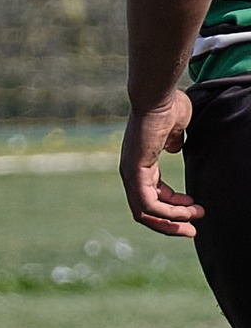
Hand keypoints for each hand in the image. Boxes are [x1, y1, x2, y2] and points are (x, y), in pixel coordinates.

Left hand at [120, 92, 198, 237]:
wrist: (158, 95)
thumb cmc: (167, 107)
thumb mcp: (173, 130)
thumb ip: (172, 140)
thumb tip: (174, 146)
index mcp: (140, 165)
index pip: (151, 197)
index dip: (173, 207)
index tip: (195, 207)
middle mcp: (131, 172)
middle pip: (145, 211)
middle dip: (170, 224)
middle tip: (192, 231)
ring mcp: (130, 173)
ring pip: (146, 212)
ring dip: (172, 221)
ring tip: (197, 218)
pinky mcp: (134, 171)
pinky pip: (149, 203)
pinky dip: (169, 211)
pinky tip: (188, 209)